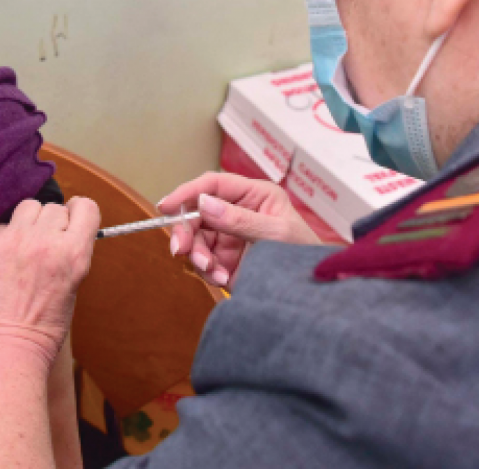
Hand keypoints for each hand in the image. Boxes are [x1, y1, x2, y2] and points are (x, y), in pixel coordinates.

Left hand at [0, 196, 100, 371]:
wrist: (2, 352)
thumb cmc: (40, 330)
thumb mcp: (71, 289)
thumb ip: (68, 254)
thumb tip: (60, 231)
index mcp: (74, 255)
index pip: (86, 207)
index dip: (78, 214)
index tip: (71, 222)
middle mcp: (45, 242)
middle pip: (54, 208)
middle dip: (51, 224)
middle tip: (43, 247)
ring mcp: (13, 242)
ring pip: (27, 207)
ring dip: (27, 223)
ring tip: (22, 248)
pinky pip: (0, 225)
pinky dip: (3, 238)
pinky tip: (1, 261)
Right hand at [158, 172, 320, 286]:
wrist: (312, 293)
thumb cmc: (303, 255)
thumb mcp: (276, 234)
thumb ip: (240, 219)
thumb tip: (204, 203)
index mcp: (254, 195)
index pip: (213, 184)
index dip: (187, 192)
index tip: (166, 206)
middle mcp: (237, 211)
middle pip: (197, 213)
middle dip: (187, 232)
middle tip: (181, 250)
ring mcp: (229, 235)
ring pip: (195, 239)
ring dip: (198, 256)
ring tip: (214, 272)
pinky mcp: (225, 258)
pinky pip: (202, 261)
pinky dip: (207, 271)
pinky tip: (223, 279)